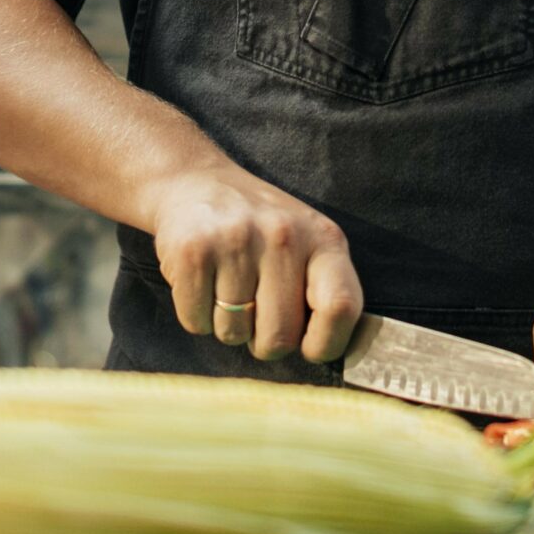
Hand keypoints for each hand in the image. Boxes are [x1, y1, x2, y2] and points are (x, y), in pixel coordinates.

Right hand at [146, 169, 363, 361]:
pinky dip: (196, 316)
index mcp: (323, 238)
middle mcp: (283, 235)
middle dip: (265, 342)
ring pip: (234, 334)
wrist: (194, 181)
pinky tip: (202, 284)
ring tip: (227, 288)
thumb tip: (328, 352)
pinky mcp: (193, 251)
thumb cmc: (260, 229)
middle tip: (257, 316)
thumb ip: (325, 290)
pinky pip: (196, 322)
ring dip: (228, 326)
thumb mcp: (307, 243)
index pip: (340, 307)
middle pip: (280, 337)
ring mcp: (235, 240)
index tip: (309, 348)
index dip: (326, 343)